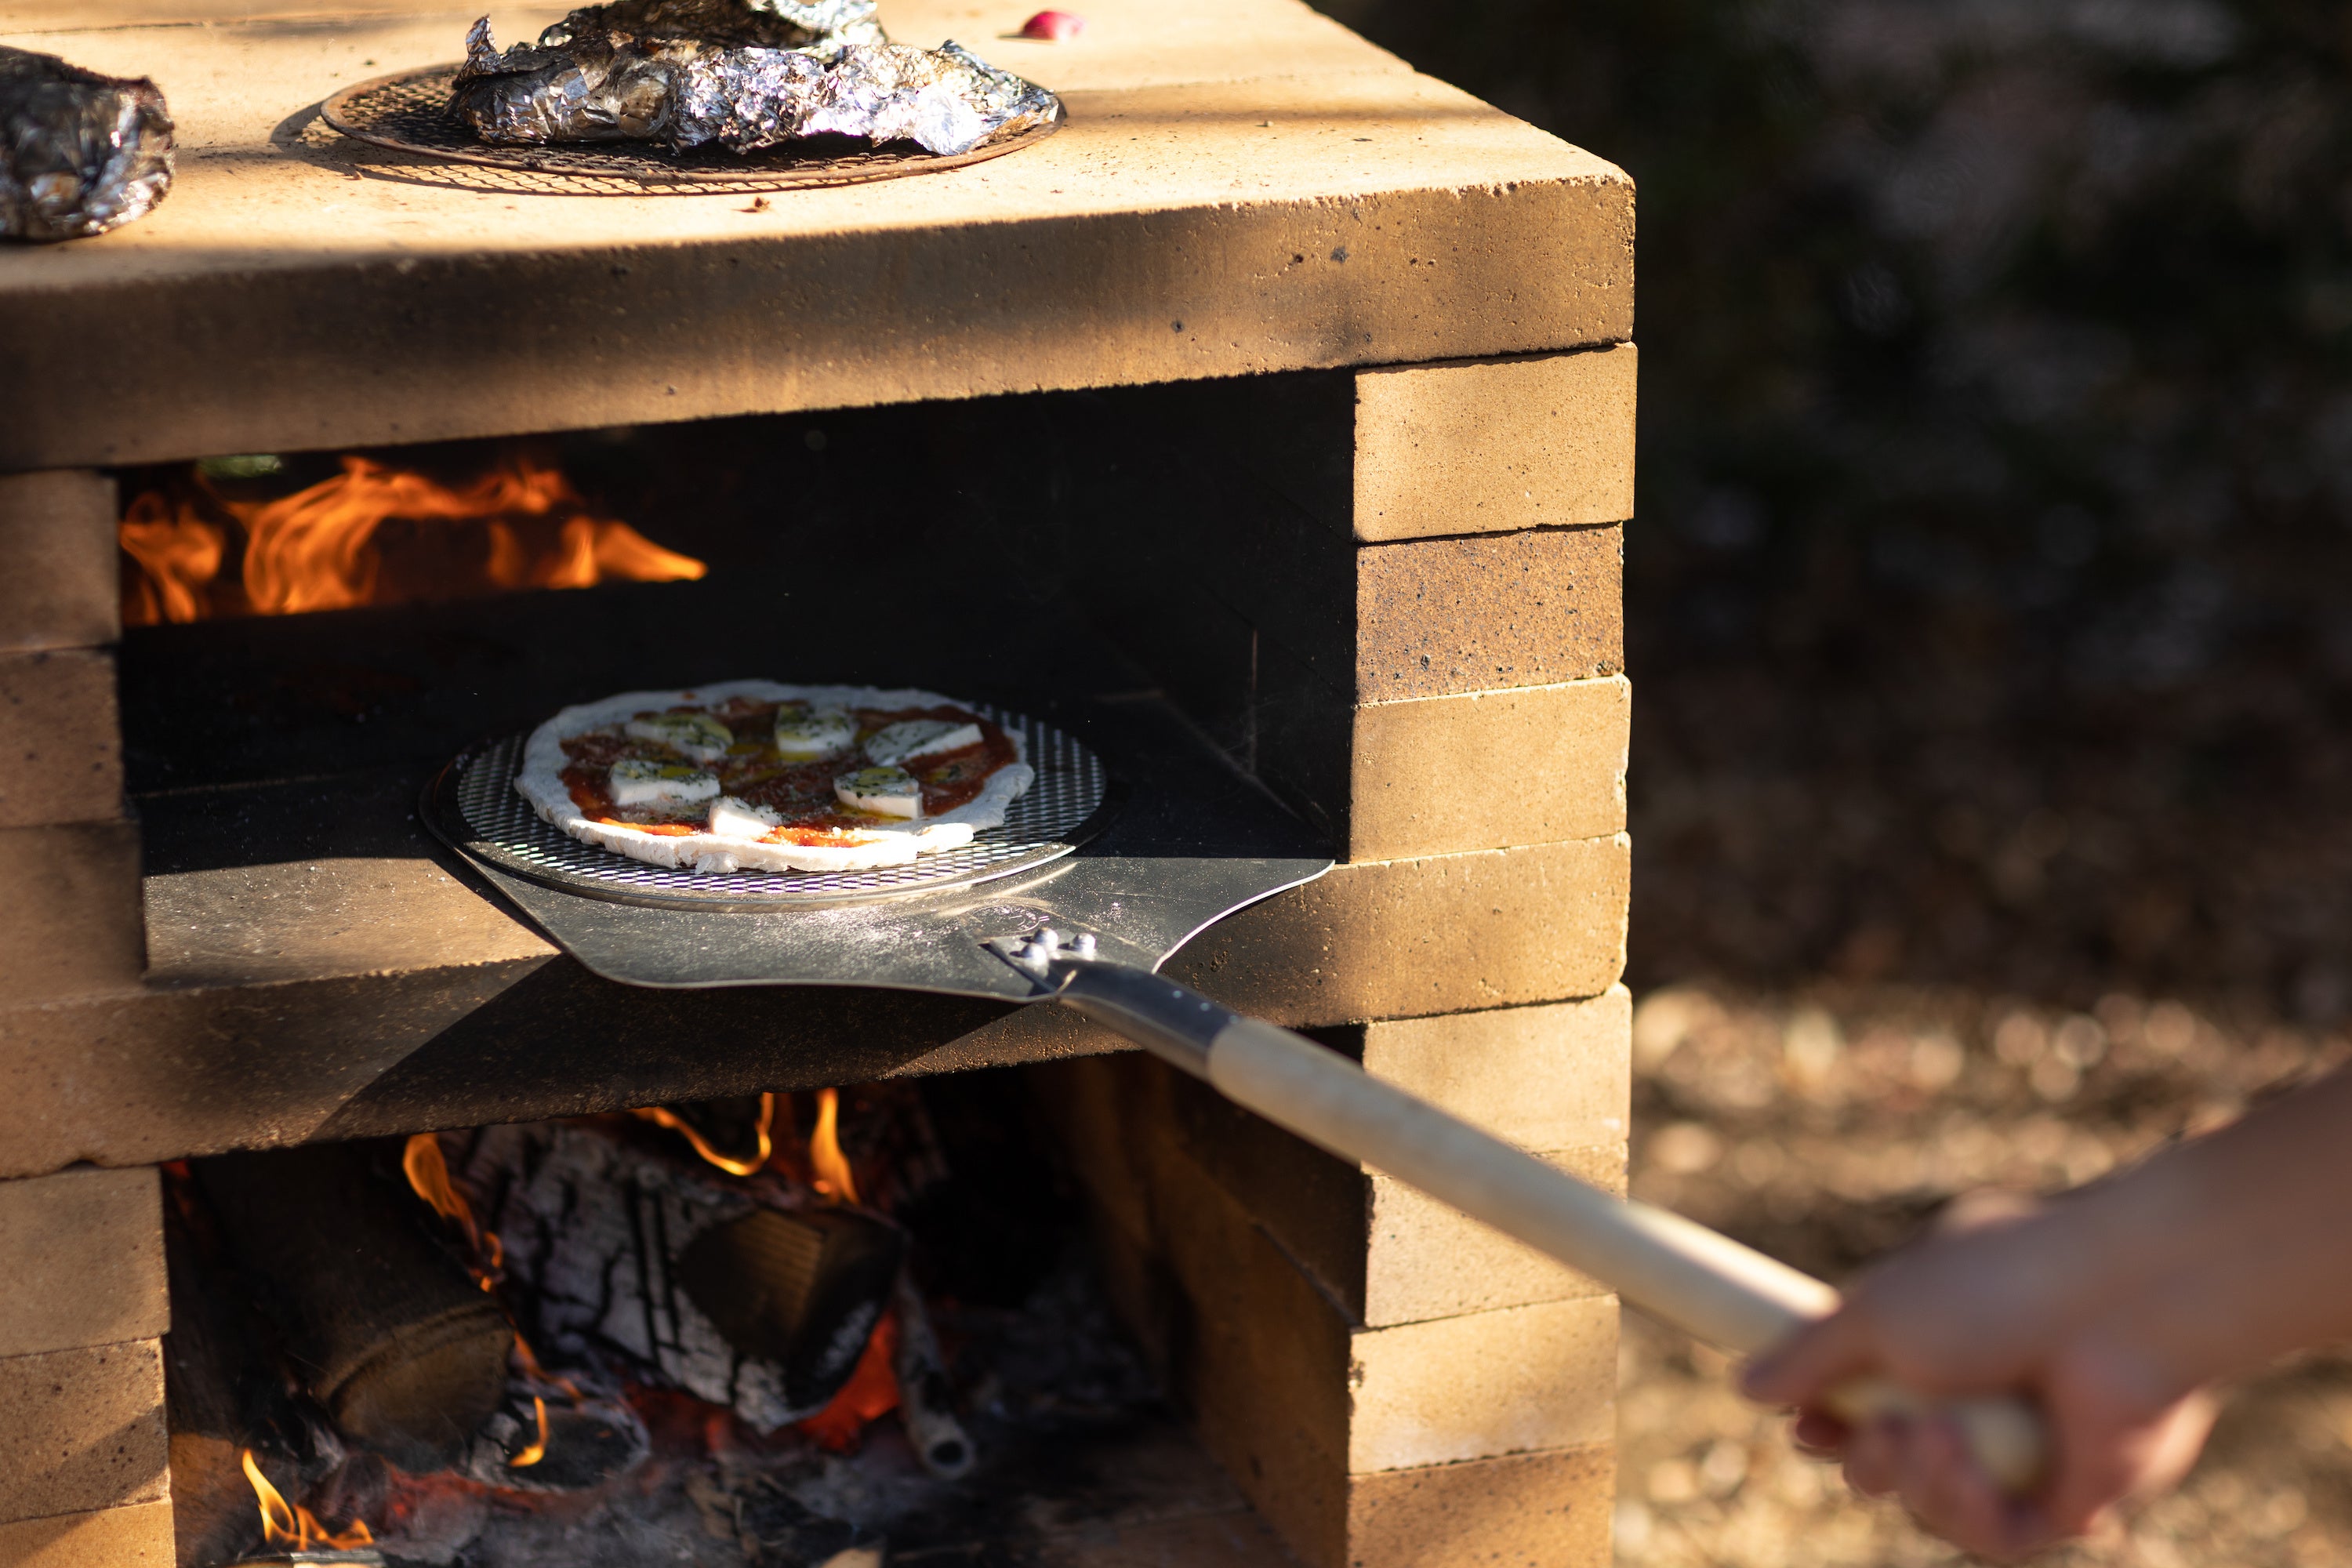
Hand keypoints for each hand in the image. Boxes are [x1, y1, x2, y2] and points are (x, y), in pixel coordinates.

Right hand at [1742, 1196, 2215, 1559]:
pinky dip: (1969, 1510)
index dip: (1828, 1420)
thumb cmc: (1998, 1283)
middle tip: (1868, 1439)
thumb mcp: (1876, 1311)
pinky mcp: (2071, 1497)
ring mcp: (2027, 1447)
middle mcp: (1981, 1392)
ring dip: (1915, 1481)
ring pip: (1938, 1504)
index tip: (1805, 1425)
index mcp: (1938, 1332)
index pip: (1867, 1396)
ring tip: (1927, 1440)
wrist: (2123, 1302)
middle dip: (1866, 1460)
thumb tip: (1743, 1386)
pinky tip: (1963, 1468)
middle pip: (1894, 1462)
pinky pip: (1997, 1534)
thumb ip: (1810, 1355)